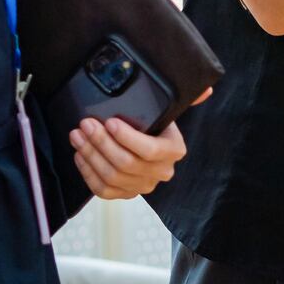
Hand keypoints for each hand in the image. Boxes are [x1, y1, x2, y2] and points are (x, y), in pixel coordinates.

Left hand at [67, 86, 207, 198]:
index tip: (110, 121)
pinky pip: (103, 190)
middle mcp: (161, 172)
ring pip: (111, 176)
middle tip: (86, 124)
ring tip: (78, 135)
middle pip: (126, 163)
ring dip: (90, 155)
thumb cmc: (157, 126)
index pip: (150, 150)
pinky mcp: (125, 194)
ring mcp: (142, 186)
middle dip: (101, 143)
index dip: (127, 138)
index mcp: (174, 151)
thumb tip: (206, 89)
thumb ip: (187, 98)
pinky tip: (80, 154)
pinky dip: (88, 172)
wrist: (149, 148)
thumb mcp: (170, 109)